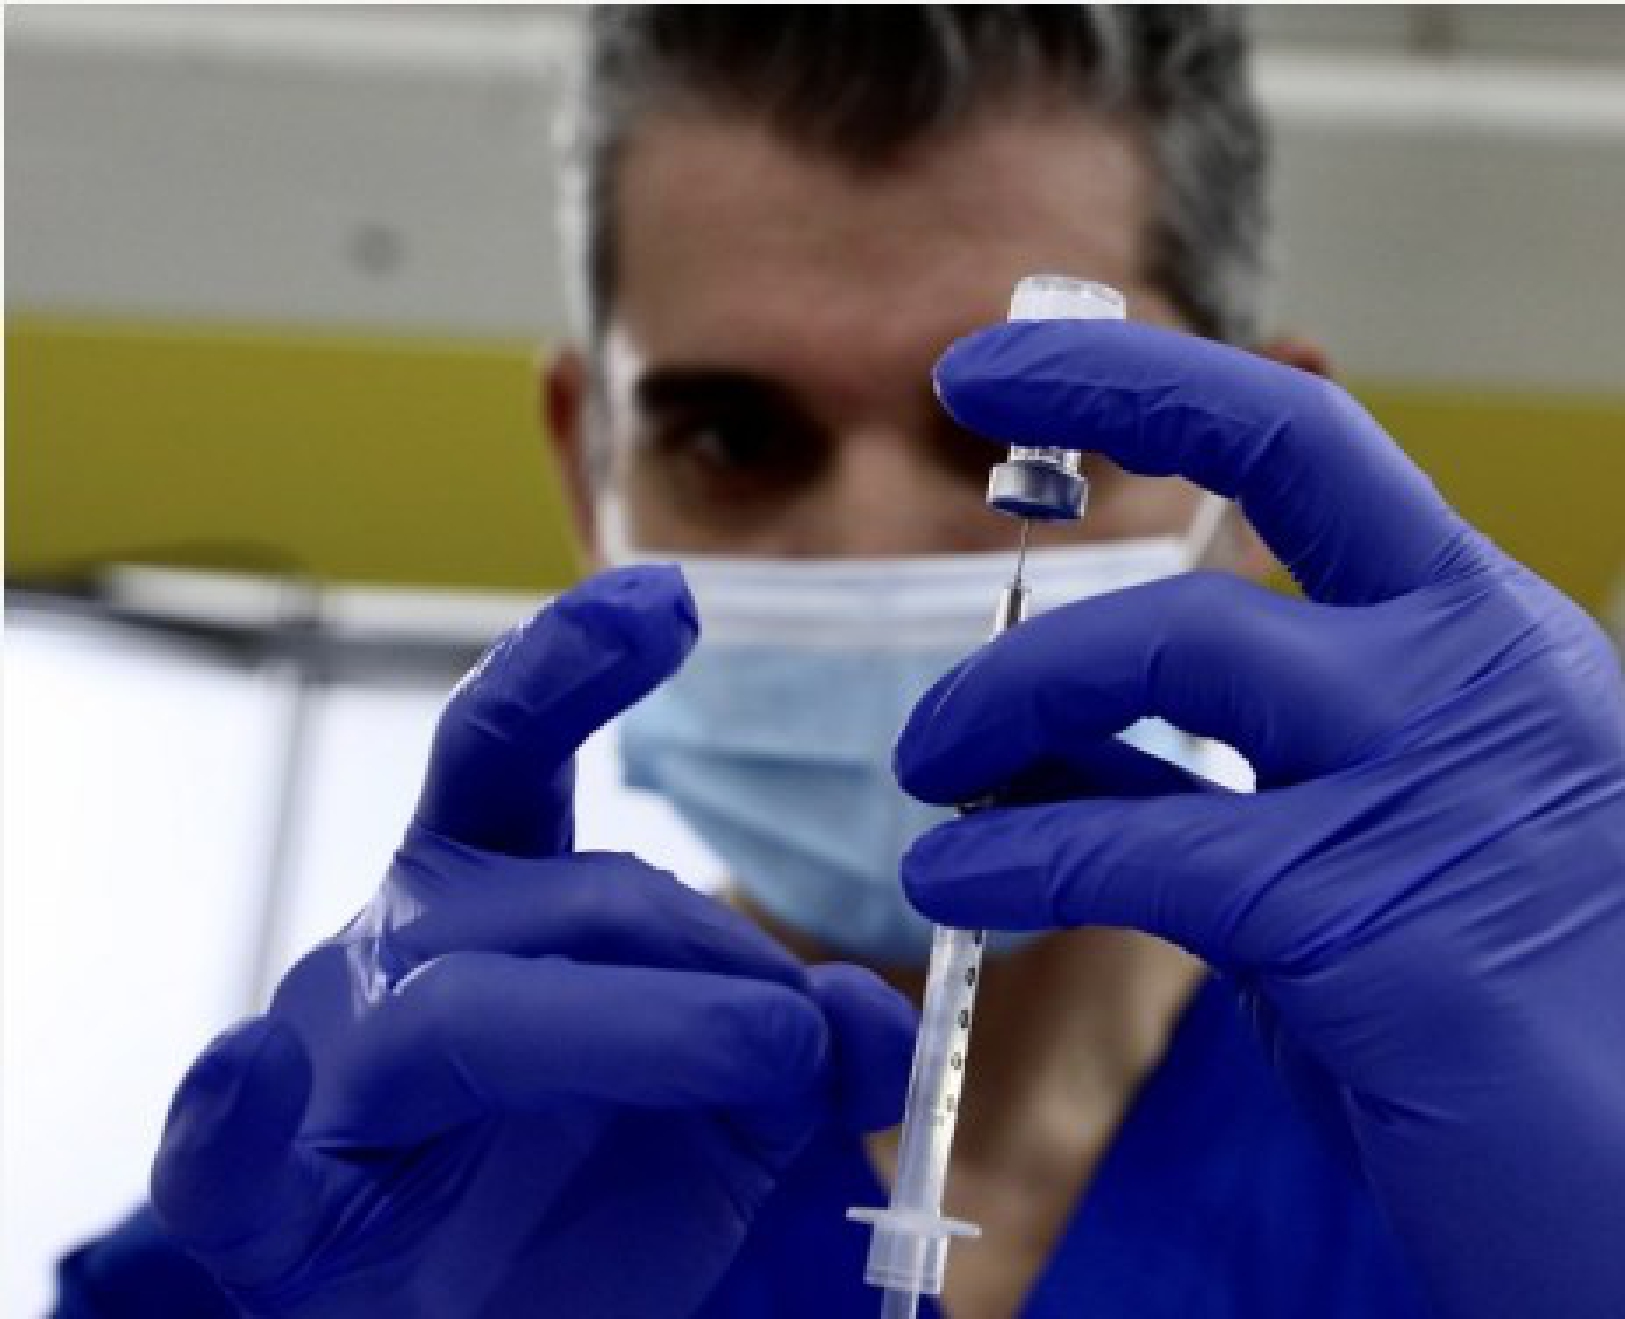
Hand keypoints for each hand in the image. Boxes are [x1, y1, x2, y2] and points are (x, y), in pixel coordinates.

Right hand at [151, 568, 915, 1317]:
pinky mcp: (269, 1203)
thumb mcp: (745, 1114)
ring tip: (765, 1067)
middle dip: (711, 955)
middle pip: (562, 897)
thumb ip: (814, 1055)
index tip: (671, 601)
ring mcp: (332, 1069)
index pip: (510, 749)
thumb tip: (874, 1023)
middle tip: (807, 1042)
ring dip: (635, 1032)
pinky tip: (250, 1074)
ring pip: (466, 1009)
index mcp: (494, 900)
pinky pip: (222, 1156)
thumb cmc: (600, 1207)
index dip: (573, 663)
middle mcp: (405, 953)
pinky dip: (227, 1117)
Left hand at [898, 322, 1624, 1316]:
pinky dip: (1020, 859)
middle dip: (1107, 393)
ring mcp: (1448, 777)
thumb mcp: (1355, 844)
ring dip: (1011, 697)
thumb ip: (1212, 758)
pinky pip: (1143, 844)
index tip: (1014, 363)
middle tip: (951, 410)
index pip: (1318, 443)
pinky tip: (958, 886)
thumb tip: (1029, 710)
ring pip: (1179, 649)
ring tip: (926, 769)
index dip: (1158, 376)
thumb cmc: (1484, 1032)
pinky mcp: (1378, 914)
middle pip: (1279, 456)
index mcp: (1489, 636)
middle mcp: (1487, 667)